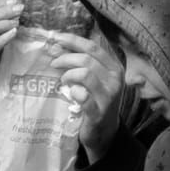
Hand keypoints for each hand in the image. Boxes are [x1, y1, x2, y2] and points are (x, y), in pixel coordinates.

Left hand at [47, 29, 125, 160]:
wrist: (105, 133)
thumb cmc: (97, 101)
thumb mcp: (96, 79)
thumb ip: (83, 63)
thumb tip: (59, 46)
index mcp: (114, 67)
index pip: (93, 47)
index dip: (73, 40)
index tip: (56, 37)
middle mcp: (115, 80)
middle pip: (87, 59)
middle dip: (66, 58)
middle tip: (54, 63)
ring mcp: (108, 97)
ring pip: (85, 74)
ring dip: (68, 75)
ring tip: (63, 80)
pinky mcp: (98, 113)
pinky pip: (83, 97)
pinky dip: (74, 93)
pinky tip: (70, 94)